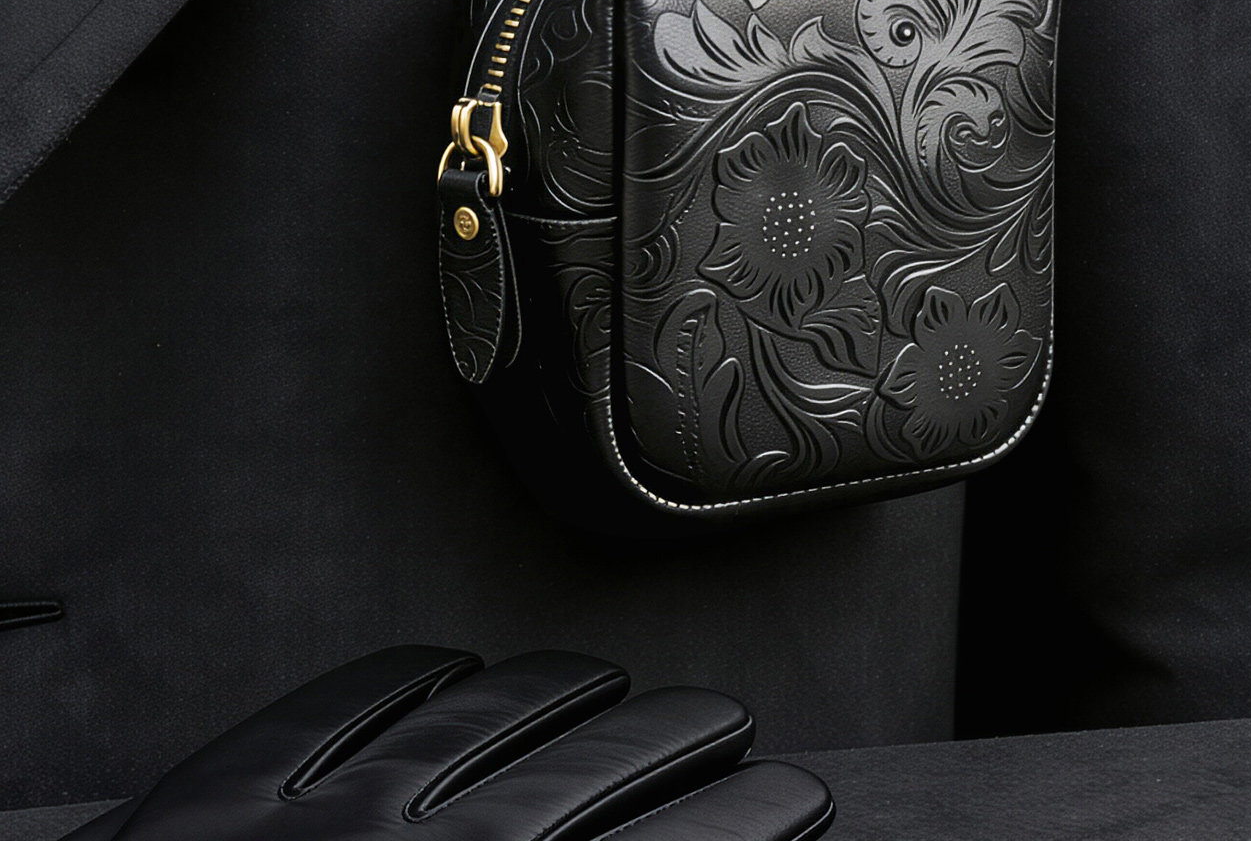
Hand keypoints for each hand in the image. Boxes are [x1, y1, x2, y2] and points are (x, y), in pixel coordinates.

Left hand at [63, 646, 832, 840]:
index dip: (744, 823)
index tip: (797, 797)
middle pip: (586, 774)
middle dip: (678, 741)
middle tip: (727, 722)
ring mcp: (311, 824)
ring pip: (474, 717)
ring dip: (558, 690)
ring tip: (609, 680)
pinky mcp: (217, 806)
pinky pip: (332, 707)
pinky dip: (406, 676)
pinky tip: (445, 663)